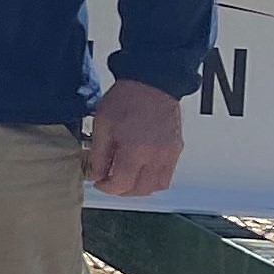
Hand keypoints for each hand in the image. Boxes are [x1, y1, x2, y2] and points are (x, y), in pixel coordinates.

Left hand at [85, 78, 185, 200]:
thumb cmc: (126, 99)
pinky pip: (167, 175)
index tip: (97, 182)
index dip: (106, 188)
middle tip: (109, 181)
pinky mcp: (176, 149)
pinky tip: (140, 169)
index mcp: (136, 150)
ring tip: (124, 177)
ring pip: (157, 186)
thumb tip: (96, 175)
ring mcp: (170, 154)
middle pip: (141, 190)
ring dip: (139, 187)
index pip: (122, 185)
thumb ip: (98, 155)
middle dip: (122, 191)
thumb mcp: (102, 126)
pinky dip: (153, 178)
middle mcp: (157, 156)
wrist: (152, 82)